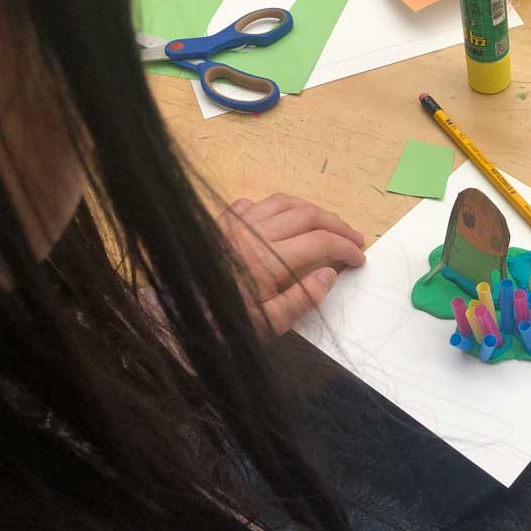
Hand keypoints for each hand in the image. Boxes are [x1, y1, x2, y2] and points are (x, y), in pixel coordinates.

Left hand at [216, 194, 366, 335]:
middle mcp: (253, 235)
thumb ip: (302, 300)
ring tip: (326, 223)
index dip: (346, 248)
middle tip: (353, 238)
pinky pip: (252, 204)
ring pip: (283, 202)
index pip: (321, 243)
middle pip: (308, 215)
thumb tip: (331, 274)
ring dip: (310, 209)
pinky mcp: (217, 225)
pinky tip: (280, 221)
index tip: (359, 259)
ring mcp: (233, 226)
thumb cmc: (218, 328)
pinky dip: (274, 208)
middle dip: (337, 225)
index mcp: (268, 261)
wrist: (171, 320)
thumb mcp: (265, 327)